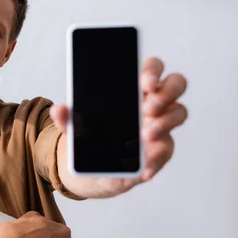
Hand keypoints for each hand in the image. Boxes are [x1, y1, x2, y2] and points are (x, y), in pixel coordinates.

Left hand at [50, 56, 187, 195]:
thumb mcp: (76, 126)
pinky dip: (156, 161)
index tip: (145, 80)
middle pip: (175, 84)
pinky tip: (145, 169)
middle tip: (149, 106)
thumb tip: (58, 110)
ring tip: (146, 134)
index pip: (151, 68)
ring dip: (166, 122)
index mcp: (134, 87)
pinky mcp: (162, 148)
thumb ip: (68, 118)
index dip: (153, 69)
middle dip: (166, 91)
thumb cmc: (93, 135)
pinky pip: (168, 150)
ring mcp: (162, 123)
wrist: (96, 168)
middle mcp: (153, 101)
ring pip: (179, 112)